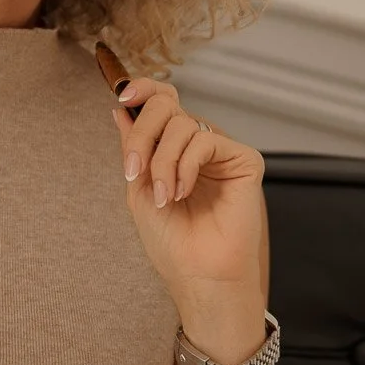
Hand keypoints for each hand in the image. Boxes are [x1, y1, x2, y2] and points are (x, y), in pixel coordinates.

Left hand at [110, 77, 264, 302]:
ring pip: (182, 124)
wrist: (198, 274)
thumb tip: (121, 108)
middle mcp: (196, 145)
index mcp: (172, 149)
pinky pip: (206, 141)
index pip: (160, 103)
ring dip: (163, 162)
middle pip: (167, 105)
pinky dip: (186, 166)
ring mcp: (220, 151)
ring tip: (163, 197)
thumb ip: (133, 147)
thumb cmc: (172, 242)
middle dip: (143, 134)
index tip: (123, 97)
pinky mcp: (243, 159)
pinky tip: (183, 193)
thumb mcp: (139, 188)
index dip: (142, 90)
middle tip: (133, 169)